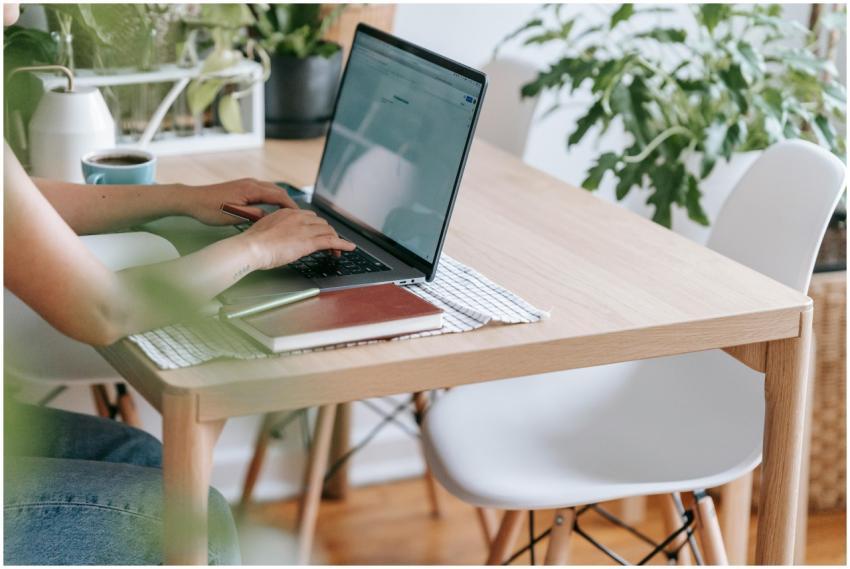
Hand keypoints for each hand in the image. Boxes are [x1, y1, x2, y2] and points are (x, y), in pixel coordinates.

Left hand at [178, 178, 299, 225]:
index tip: (300, 216)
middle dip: (289, 203)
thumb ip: (254, 215)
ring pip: (271, 189)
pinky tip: (272, 208)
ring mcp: (246, 183)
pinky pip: (263, 190)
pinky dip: (272, 198)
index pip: (279, 196)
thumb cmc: (210, 209)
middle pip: (278, 190)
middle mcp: (251, 183)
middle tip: (298, 216)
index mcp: (251, 189)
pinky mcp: (242, 186)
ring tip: (288, 213)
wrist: (193, 199)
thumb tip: (270, 218)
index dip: (292, 206)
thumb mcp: (234, 216)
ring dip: (281, 200)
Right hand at [239, 208, 355, 269]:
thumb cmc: (253, 243)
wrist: (251, 248)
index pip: (309, 217)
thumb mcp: (265, 229)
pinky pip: (332, 241)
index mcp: (287, 213)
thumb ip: (277, 229)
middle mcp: (298, 217)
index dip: (317, 227)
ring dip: (336, 240)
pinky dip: (343, 244)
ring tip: (337, 250)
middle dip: (327, 233)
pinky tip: (349, 248)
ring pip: (328, 231)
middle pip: (321, 223)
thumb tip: (280, 236)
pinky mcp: (309, 241)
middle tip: (329, 244)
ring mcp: (304, 229)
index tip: (319, 233)